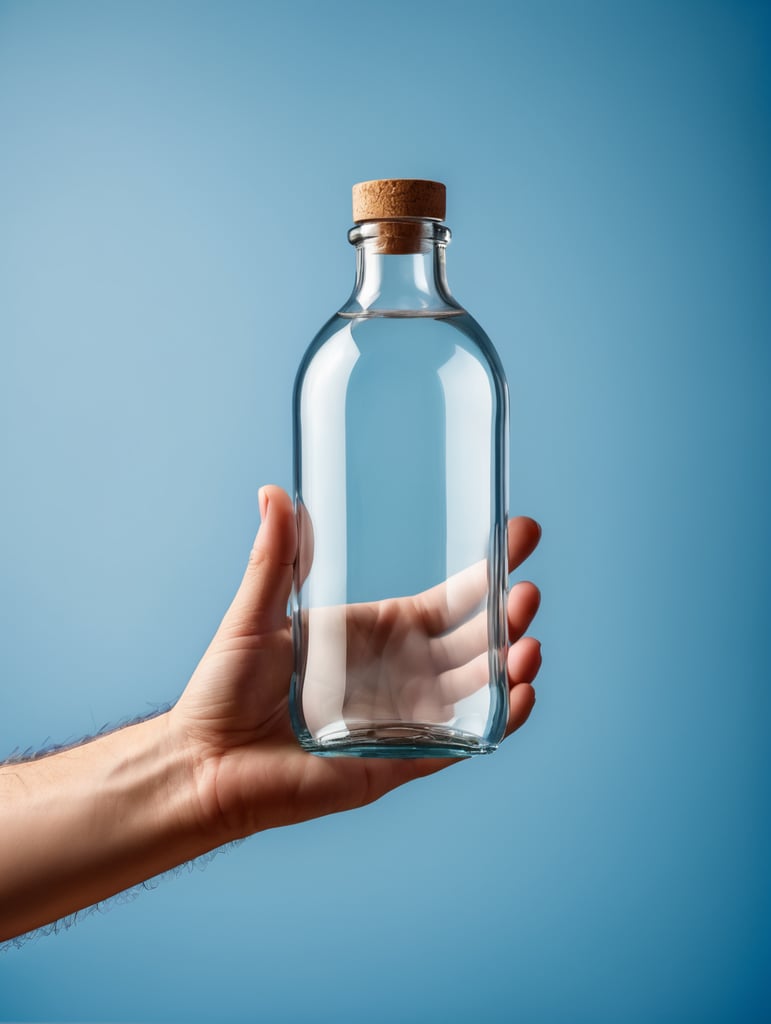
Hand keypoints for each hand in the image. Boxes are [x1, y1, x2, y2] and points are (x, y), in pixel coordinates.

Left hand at [172, 486, 541, 844]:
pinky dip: (498, 721)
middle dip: (508, 616)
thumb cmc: (223, 689)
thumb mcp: (255, 616)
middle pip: (472, 642)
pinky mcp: (399, 762)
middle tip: (526, 593)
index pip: (445, 601)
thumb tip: (274, 491)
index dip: (484, 573)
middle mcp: (397, 674)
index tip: (520, 536)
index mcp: (373, 634)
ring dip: (512, 664)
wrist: (203, 765)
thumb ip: (275, 559)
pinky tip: (520, 695)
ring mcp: (403, 718)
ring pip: (477, 689)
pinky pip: (460, 742)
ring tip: (529, 643)